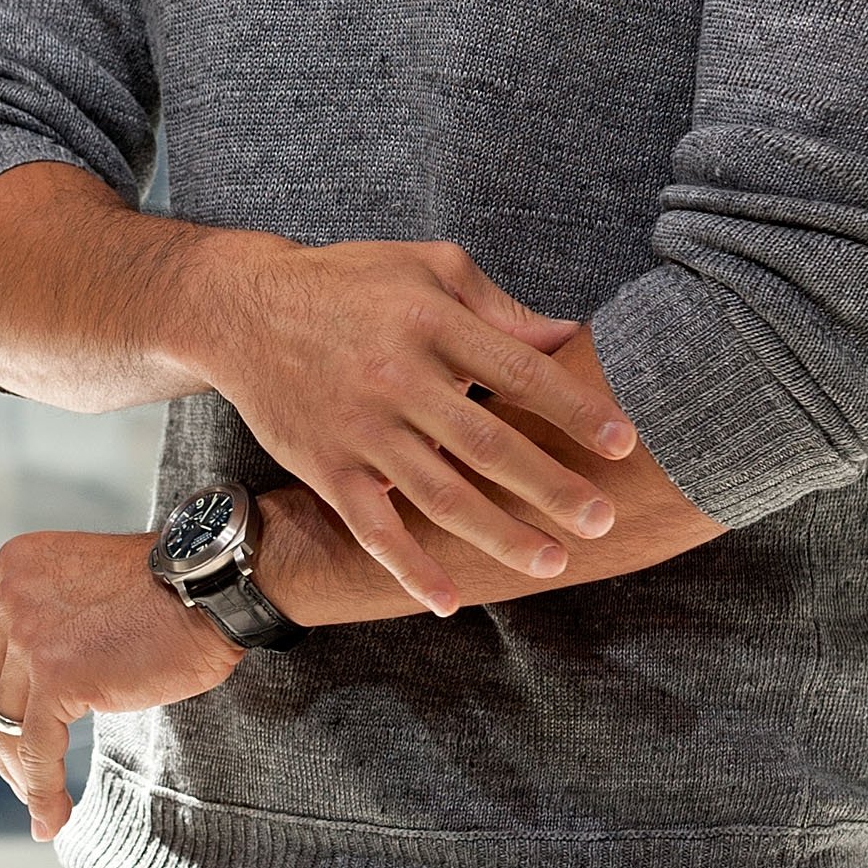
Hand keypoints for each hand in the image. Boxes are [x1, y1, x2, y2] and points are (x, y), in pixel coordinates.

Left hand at [0, 528, 239, 840]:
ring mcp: (30, 635)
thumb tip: (28, 689)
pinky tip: (52, 818)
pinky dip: (40, 791)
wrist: (211, 587)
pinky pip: (36, 749)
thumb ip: (50, 619)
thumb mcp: (85, 588)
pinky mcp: (57, 675)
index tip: (1, 732)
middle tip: (20, 777)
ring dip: (19, 774)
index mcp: (15, 566)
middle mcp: (12, 594)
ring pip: (4, 724)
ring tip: (42, 804)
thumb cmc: (170, 592)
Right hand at [173, 234, 635, 612]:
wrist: (244, 308)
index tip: (622, 442)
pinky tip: (449, 600)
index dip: (574, 410)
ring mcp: (360, 429)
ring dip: (499, 535)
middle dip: (551, 487)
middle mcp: (398, 379)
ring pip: (440, 496)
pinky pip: (372, 529)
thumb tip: (568, 337)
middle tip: (602, 518)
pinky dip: (409, 568)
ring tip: (552, 561)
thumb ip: (499, 307)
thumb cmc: (352, 281)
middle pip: (488, 445)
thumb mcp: (429, 267)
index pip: (519, 373)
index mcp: (432, 323)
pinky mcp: (325, 466)